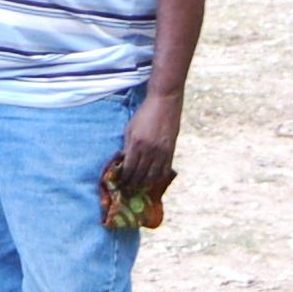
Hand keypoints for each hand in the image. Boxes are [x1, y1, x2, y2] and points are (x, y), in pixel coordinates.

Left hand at [104, 90, 181, 223]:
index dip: (124, 178)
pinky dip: (158, 177)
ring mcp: (162, 152)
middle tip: (129, 188)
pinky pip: (164, 170)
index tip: (121, 182)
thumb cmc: (144, 114)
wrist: (164, 103)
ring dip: (145, 183)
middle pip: (140, 174)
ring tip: (139, 186)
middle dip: (133, 183)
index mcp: (136, 143)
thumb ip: (127, 146)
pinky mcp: (171, 151)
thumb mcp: (130, 128)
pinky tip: (153, 179)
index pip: (129, 168)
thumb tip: (123, 162)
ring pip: (153, 176)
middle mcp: (149, 150)